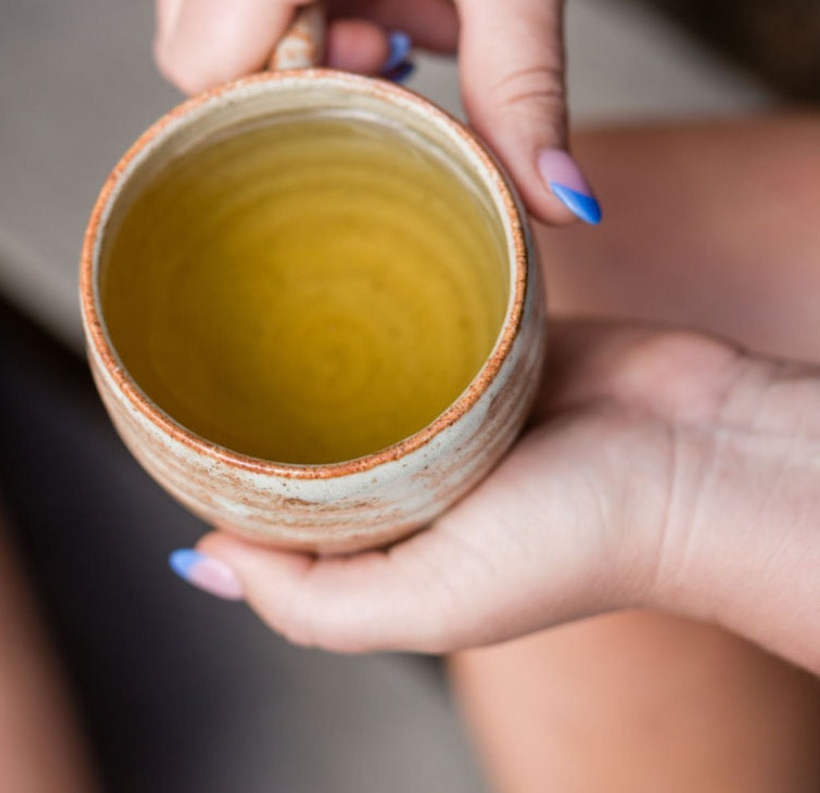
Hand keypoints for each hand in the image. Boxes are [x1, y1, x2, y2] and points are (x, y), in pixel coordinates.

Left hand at [180, 322, 819, 673]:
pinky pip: (419, 307)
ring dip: (318, 331)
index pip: (277, 501)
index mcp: (387, 531)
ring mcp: (448, 395)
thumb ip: (315, 603)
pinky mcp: (487, 337)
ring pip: (358, 358)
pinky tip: (339, 257)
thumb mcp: (432, 604)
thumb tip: (199, 566)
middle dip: (254, 389)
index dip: (218, 467)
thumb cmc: (580, 539)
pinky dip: (384, 292)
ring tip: (250, 274)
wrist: (702, 455)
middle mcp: (411, 465)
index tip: (160, 414)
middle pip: (309, 424)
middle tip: (189, 324)